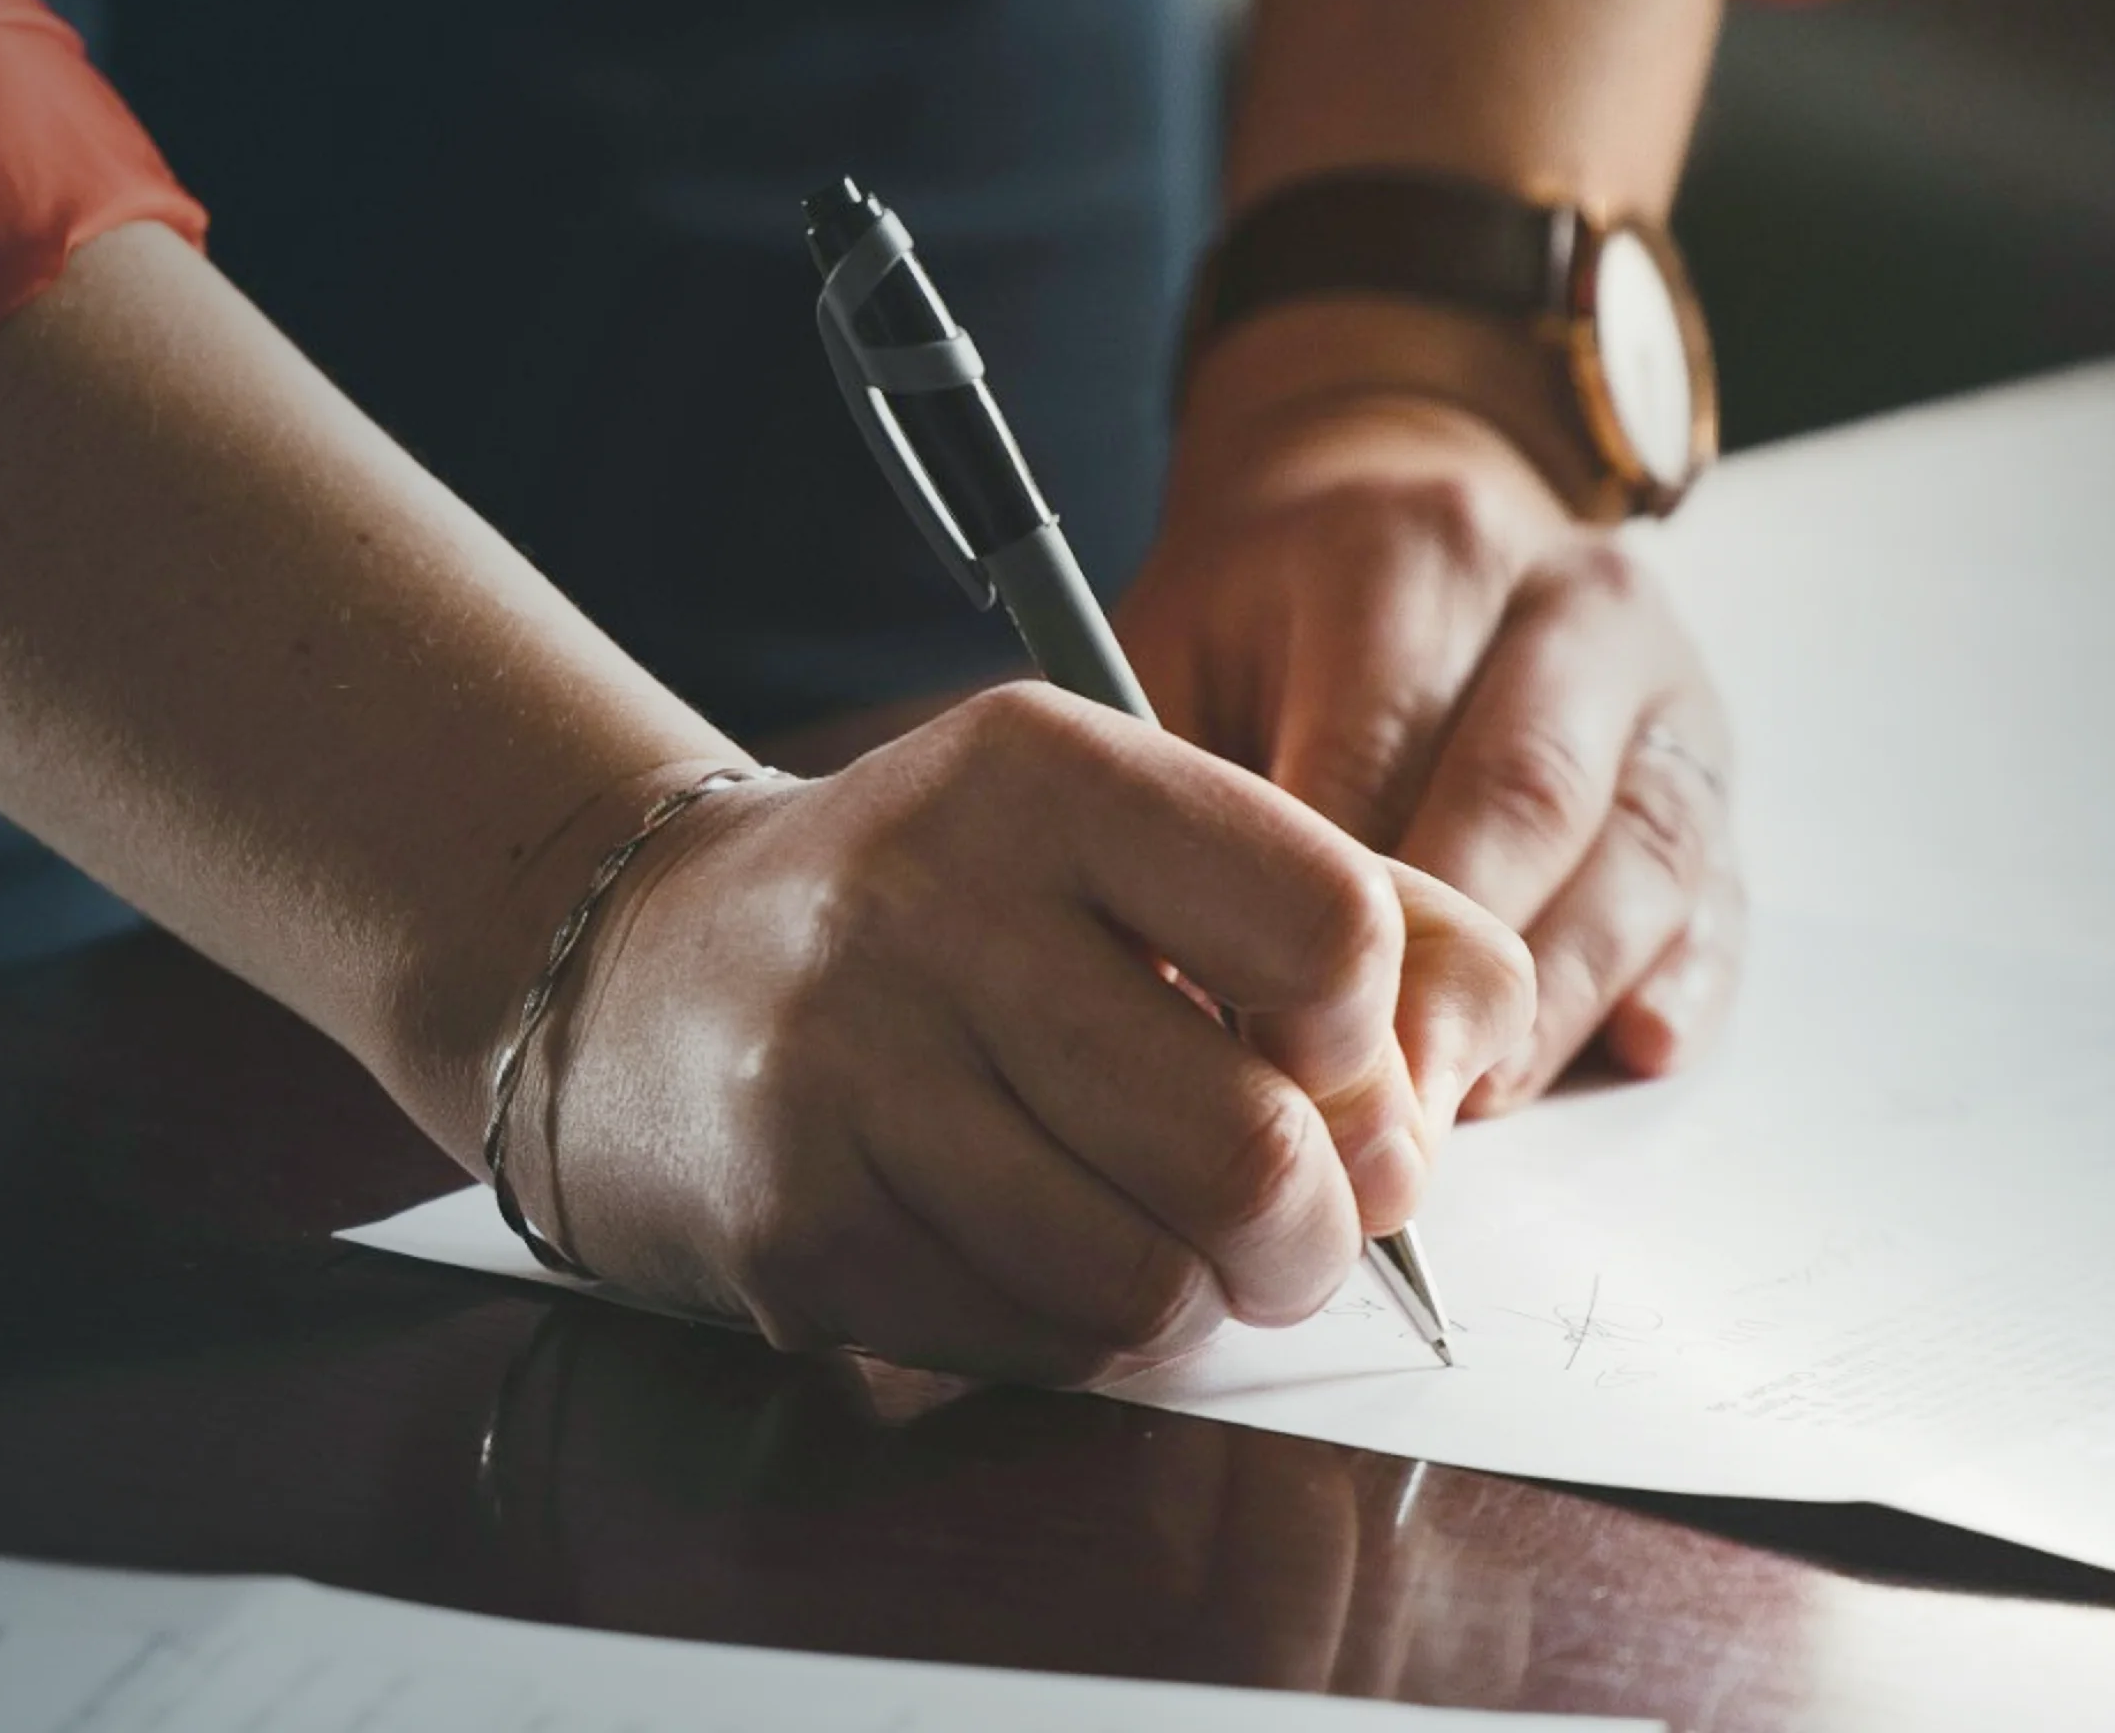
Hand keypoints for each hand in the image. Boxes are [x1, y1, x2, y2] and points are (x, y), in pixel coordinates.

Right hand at [528, 687, 1537, 1384]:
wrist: (644, 978)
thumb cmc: (945, 913)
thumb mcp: (1130, 837)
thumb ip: (1348, 908)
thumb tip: (1470, 1070)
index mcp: (1045, 771)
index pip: (1331, 928)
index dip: (1376, 1041)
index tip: (1330, 1060)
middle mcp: (934, 904)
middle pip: (1257, 1149)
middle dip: (1319, 1230)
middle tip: (1293, 1220)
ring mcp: (851, 1074)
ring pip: (1154, 1280)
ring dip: (1203, 1296)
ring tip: (1164, 1237)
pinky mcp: (802, 1226)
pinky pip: (1042, 1344)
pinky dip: (1085, 1332)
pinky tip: (1036, 1250)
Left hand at [1119, 304, 1747, 1115]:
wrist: (1396, 509)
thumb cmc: (1267, 620)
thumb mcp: (1180, 651)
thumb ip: (1179, 801)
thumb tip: (1176, 995)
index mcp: (1417, 551)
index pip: (1381, 750)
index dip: (1330, 917)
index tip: (1276, 1044)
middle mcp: (1567, 602)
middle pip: (1528, 802)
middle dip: (1454, 977)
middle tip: (1384, 1109)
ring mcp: (1662, 685)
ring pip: (1641, 854)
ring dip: (1559, 998)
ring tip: (1475, 1101)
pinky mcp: (1712, 767)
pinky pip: (1719, 888)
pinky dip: (1685, 977)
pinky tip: (1635, 1045)